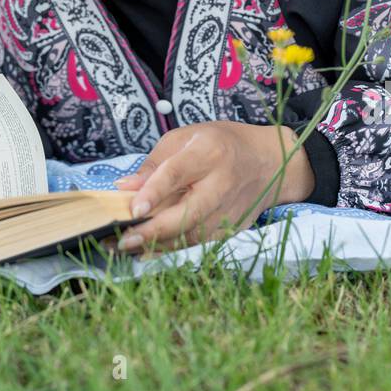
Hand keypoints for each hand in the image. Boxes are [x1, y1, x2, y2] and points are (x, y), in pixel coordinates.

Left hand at [110, 120, 314, 255]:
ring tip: (128, 248)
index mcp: (208, 152)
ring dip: (158, 245)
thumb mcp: (184, 138)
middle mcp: (221, 183)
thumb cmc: (219, 144)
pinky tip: (150, 251)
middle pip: (187, 213)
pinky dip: (174, 249)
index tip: (133, 209)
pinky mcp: (233, 228)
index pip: (177, 174)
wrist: (268, 162)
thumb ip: (153, 164)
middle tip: (122, 240)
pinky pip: (200, 243)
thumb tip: (123, 189)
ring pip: (192, 235)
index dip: (154, 192)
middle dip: (154, 230)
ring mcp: (230, 210)